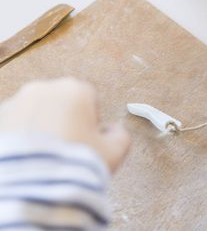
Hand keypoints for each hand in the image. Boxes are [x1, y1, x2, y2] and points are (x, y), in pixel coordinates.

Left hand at [0, 77, 129, 171]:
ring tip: (48, 156)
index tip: (89, 137)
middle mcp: (44, 90)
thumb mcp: (114, 153)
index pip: (89, 97)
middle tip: (69, 147)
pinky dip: (22, 137)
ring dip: (42, 128)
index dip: (92, 120)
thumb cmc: (73, 166)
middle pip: (61, 102)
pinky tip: (32, 158)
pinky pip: (15, 124)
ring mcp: (16, 102)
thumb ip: (121, 136)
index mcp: (75, 90)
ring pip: (36, 112)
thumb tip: (116, 131)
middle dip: (65, 120)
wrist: (33, 187)